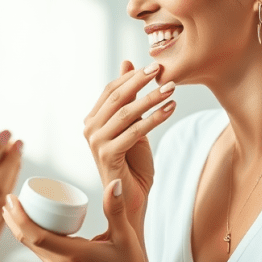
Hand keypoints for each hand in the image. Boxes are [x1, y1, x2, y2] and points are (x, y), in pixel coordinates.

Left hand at [3, 178, 152, 261]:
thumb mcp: (124, 235)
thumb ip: (116, 209)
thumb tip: (114, 184)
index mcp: (72, 254)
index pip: (36, 235)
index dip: (20, 217)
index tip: (12, 199)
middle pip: (27, 239)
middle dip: (13, 218)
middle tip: (8, 197)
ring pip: (30, 245)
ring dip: (18, 226)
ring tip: (12, 206)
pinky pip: (38, 248)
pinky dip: (29, 233)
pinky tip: (28, 221)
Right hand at [83, 60, 174, 227]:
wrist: (133, 199)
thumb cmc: (133, 163)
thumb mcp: (133, 124)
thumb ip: (129, 98)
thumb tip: (128, 63)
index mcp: (93, 120)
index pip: (111, 90)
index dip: (132, 77)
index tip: (154, 67)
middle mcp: (89, 129)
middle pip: (116, 98)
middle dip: (140, 82)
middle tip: (161, 70)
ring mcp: (96, 142)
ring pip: (126, 113)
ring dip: (151, 98)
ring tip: (172, 88)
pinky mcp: (107, 155)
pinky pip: (134, 131)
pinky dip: (154, 118)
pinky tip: (170, 109)